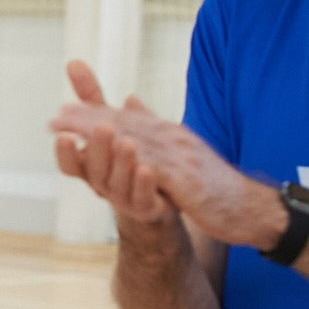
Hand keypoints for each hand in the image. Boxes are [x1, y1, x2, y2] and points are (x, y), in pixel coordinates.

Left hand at [49, 61, 281, 247]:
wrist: (251, 208)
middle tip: (57, 118)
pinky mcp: (188, 181)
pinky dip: (137, 163)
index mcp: (169, 134)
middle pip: (125, 126)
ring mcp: (182, 159)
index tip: (63, 111)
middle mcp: (173, 140)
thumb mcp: (182, 153)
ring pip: (137, 143)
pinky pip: (159, 170)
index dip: (93, 114)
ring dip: (104, 136)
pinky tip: (115, 159)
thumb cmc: (213, 184)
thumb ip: (154, 128)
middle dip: (89, 121)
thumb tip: (128, 100)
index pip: (125, 120)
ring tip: (75, 133)